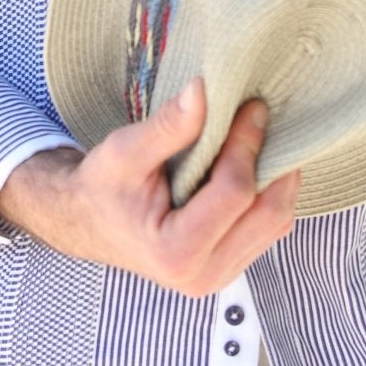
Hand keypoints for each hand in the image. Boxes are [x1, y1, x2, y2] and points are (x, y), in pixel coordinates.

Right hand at [0, 78, 300, 295]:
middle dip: (271, 159)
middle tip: (258, 116)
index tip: (249, 106)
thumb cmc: (103, 187)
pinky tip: (250, 162)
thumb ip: (168, 125)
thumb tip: (204, 89)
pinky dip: (268, 191)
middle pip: (269, 213)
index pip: (235, 194)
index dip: (247, 144)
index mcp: (175, 252)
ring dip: (276, 175)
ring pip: (277, 222)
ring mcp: (221, 276)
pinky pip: (270, 228)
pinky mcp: (230, 266)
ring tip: (255, 136)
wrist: (88, 222)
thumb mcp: (125, 151)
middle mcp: (203, 275)